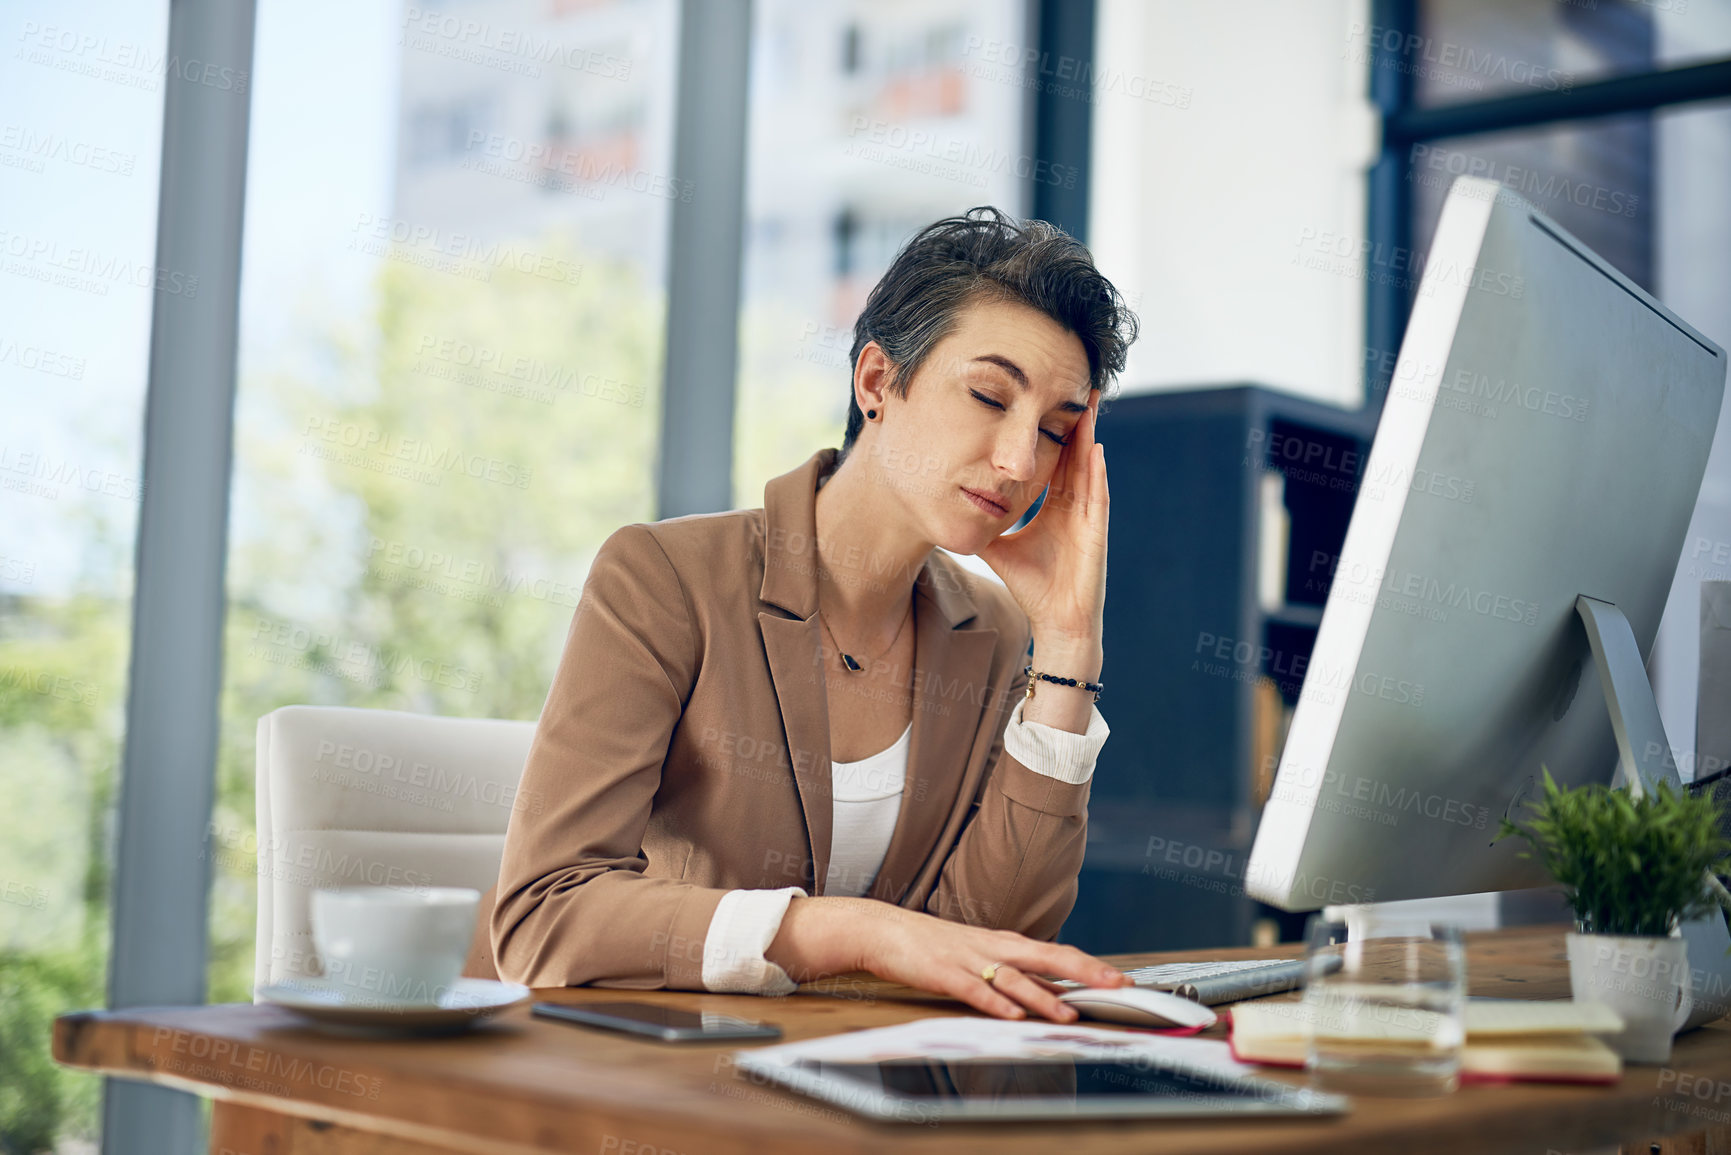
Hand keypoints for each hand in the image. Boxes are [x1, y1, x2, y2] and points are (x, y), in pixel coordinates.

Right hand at [767, 897, 1128, 1020]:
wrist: (884, 929)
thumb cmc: (934, 945)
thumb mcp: (981, 956)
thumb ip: (1016, 975)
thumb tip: (1055, 993)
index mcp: (1006, 943)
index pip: (1057, 954)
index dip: (1091, 966)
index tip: (1122, 978)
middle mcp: (993, 947)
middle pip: (1048, 957)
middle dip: (1085, 972)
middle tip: (1117, 985)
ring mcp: (968, 958)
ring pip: (1014, 977)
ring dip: (1043, 996)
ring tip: (1068, 1012)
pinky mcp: (943, 971)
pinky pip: (972, 989)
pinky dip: (993, 1001)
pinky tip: (1010, 1013)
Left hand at [975, 392, 1106, 642]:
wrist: (1056, 621)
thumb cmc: (1032, 587)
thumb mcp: (999, 547)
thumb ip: (982, 524)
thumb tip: (951, 507)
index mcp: (1056, 508)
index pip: (1056, 462)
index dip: (1054, 433)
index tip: (1048, 403)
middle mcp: (1074, 507)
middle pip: (1076, 455)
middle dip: (1076, 422)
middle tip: (1077, 386)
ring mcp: (1088, 518)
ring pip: (1089, 468)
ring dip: (1089, 436)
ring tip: (1090, 403)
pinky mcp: (1095, 533)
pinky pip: (1097, 496)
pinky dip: (1096, 472)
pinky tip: (1094, 448)